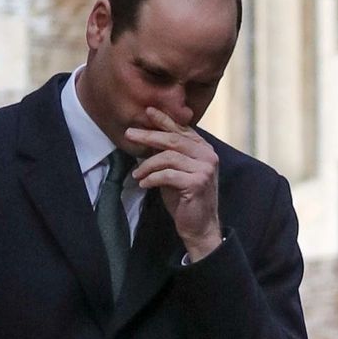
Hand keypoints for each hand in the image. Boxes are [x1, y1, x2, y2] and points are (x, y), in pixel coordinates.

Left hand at [127, 106, 221, 260]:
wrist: (200, 227)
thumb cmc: (185, 199)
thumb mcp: (176, 171)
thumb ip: (168, 154)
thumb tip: (147, 137)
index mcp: (204, 149)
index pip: (181, 129)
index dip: (164, 119)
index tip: (147, 111)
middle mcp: (208, 155)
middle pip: (173, 140)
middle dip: (148, 136)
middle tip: (129, 134)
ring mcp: (205, 169)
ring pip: (168, 157)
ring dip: (147, 165)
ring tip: (136, 174)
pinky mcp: (197, 183)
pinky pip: (168, 174)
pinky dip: (152, 178)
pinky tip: (144, 184)